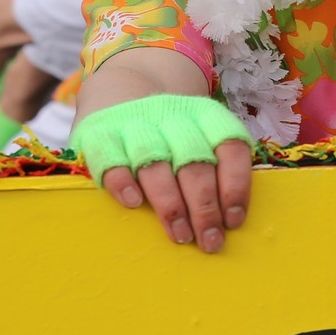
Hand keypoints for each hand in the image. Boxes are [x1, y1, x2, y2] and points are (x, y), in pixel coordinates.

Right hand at [71, 94, 253, 253]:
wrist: (119, 92)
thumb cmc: (167, 135)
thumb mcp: (198, 136)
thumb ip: (214, 167)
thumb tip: (229, 220)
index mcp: (205, 115)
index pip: (230, 146)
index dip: (236, 185)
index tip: (234, 221)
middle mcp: (172, 115)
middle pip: (194, 162)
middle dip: (205, 207)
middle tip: (210, 242)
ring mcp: (134, 122)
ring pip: (156, 163)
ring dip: (171, 205)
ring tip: (180, 235)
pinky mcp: (99, 132)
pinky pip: (110, 157)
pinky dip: (122, 181)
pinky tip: (134, 203)